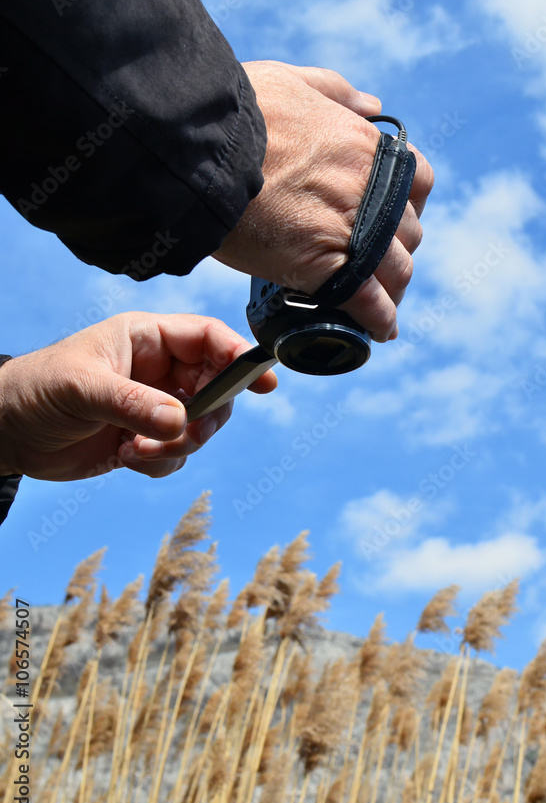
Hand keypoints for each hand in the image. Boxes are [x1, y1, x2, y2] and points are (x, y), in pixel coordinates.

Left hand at [0, 312, 276, 480]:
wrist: (5, 431)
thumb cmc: (36, 389)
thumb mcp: (82, 388)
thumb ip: (132, 404)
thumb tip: (179, 423)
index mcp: (147, 338)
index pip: (208, 338)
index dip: (239, 356)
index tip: (264, 383)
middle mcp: (157, 369)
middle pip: (215, 388)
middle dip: (206, 418)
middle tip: (183, 435)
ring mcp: (153, 405)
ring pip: (200, 426)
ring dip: (179, 446)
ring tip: (137, 452)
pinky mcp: (145, 439)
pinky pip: (177, 453)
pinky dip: (162, 464)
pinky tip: (126, 459)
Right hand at [215, 61, 433, 340]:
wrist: (201, 148)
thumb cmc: (238, 111)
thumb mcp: (293, 81)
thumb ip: (337, 91)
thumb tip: (371, 105)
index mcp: (366, 146)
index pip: (417, 182)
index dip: (405, 205)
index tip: (388, 220)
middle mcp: (372, 190)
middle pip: (407, 231)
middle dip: (396, 250)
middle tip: (377, 266)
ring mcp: (353, 231)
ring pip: (396, 271)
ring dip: (392, 290)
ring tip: (378, 306)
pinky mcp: (327, 268)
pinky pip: (370, 303)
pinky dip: (380, 321)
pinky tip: (379, 332)